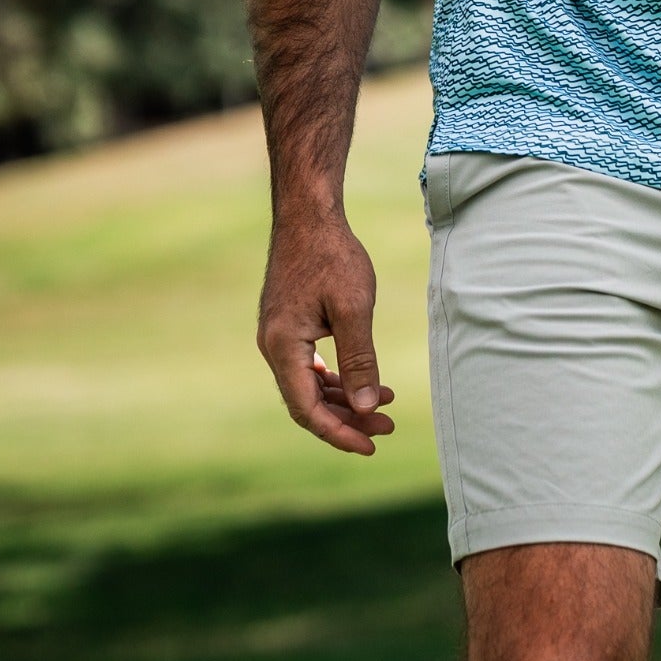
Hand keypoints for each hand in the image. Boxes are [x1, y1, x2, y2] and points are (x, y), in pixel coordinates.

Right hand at [257, 210, 395, 453]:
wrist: (308, 214)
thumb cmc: (332, 256)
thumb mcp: (354, 308)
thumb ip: (360, 359)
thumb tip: (366, 407)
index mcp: (282, 348)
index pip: (307, 409)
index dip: (339, 433)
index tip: (371, 445)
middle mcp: (273, 347)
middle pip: (308, 402)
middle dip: (348, 418)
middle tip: (387, 426)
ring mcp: (278, 336)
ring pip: (309, 385)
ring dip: (345, 397)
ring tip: (384, 403)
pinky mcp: (287, 325)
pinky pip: (308, 365)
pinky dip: (336, 377)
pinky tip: (362, 379)